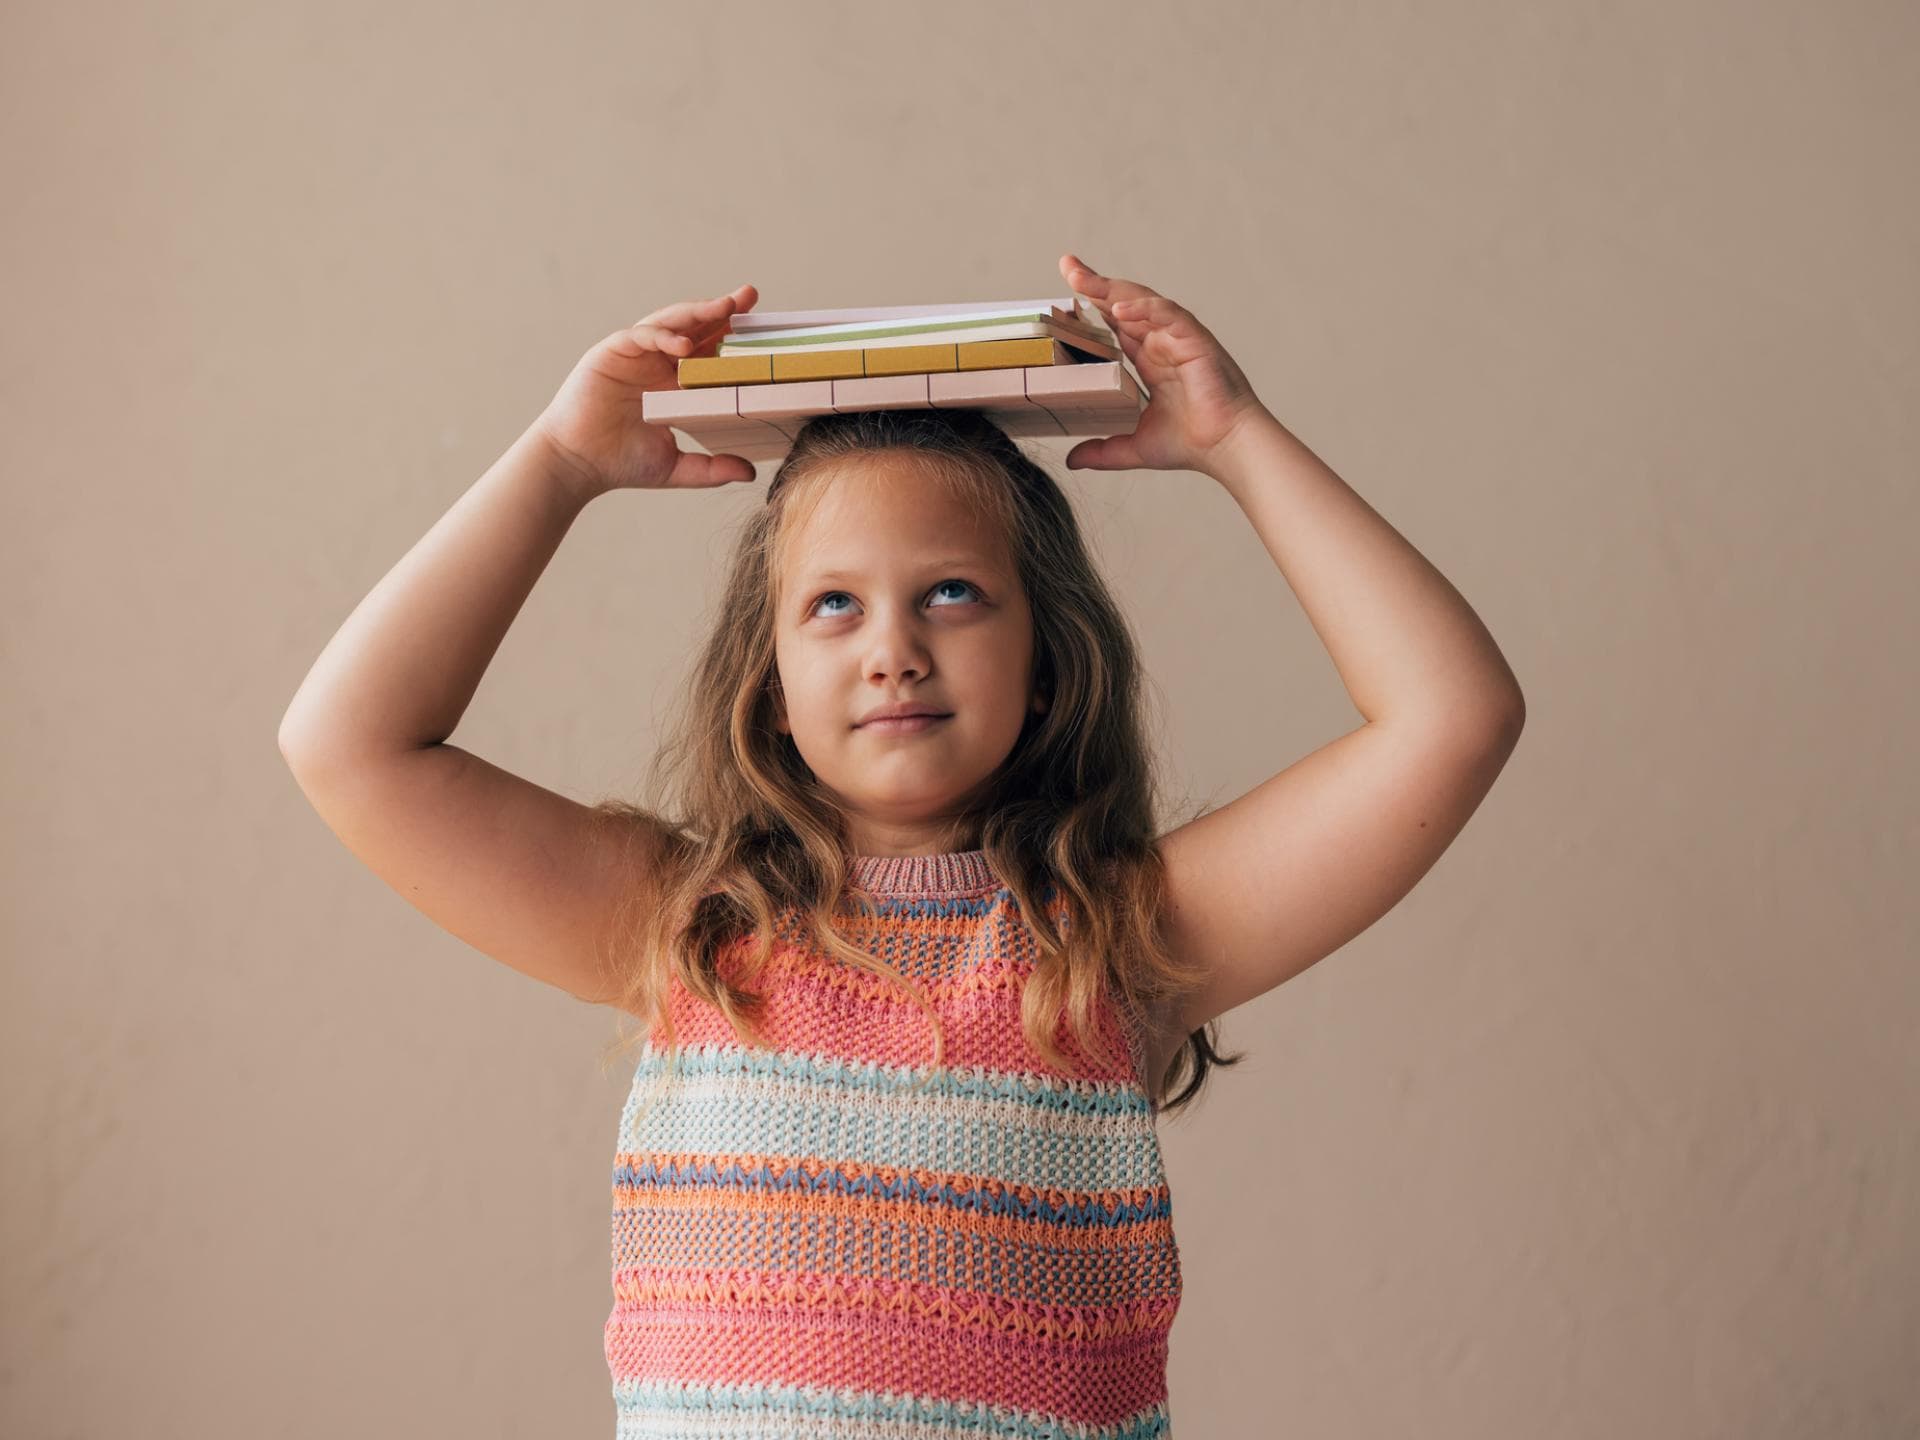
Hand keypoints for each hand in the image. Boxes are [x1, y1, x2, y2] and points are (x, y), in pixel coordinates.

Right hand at [533, 285, 761, 498]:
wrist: (578, 464)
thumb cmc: (621, 463)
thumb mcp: (677, 467)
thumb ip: (713, 469)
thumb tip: (751, 472)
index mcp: (674, 384)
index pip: (709, 353)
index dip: (733, 338)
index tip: (764, 329)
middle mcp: (657, 363)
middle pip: (694, 328)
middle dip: (721, 310)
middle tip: (749, 296)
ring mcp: (635, 355)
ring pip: (670, 323)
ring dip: (697, 313)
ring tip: (725, 307)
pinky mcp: (611, 352)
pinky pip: (640, 334)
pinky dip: (662, 335)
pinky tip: (683, 344)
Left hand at [1056, 253, 1270, 476]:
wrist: (1226, 448)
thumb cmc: (1190, 444)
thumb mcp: (1133, 447)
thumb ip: (1102, 451)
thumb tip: (1071, 460)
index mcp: (1148, 359)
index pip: (1113, 324)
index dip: (1090, 306)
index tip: (1062, 294)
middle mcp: (1161, 343)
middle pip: (1122, 304)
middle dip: (1094, 284)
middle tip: (1066, 266)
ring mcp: (1177, 338)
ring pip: (1140, 301)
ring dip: (1110, 288)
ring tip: (1080, 279)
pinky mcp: (1195, 339)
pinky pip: (1167, 314)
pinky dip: (1144, 309)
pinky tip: (1119, 310)